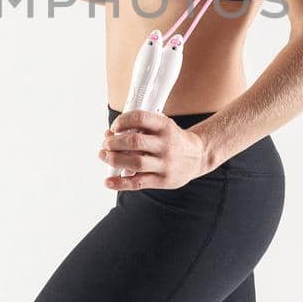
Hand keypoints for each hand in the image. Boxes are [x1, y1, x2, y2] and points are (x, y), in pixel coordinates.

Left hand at [98, 110, 212, 190]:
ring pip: (135, 162)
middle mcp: (166, 144)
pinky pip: (138, 182)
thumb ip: (139, 128)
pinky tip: (108, 181)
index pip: (139, 118)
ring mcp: (165, 164)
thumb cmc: (173, 140)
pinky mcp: (162, 180)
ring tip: (104, 156)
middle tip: (106, 144)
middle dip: (114, 142)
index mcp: (165, 126)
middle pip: (134, 142)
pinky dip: (120, 183)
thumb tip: (109, 134)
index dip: (122, 121)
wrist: (197, 156)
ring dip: (113, 159)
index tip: (114, 127)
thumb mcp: (162, 127)